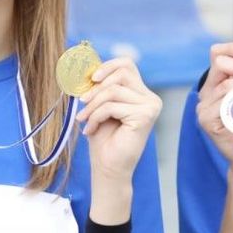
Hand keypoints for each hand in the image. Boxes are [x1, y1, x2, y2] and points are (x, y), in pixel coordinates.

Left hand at [75, 57, 162, 182]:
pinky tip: (90, 129)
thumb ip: (100, 86)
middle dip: (96, 88)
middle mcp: (151, 98)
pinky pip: (112, 106)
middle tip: (82, 103)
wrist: (108, 167)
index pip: (127, 64)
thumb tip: (89, 67)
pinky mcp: (145, 116)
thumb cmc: (103, 138)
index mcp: (142, 93)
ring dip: (93, 105)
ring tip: (84, 119)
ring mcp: (150, 107)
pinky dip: (95, 116)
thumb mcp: (100, 105)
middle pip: (121, 74)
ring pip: (113, 90)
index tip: (91, 79)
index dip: (107, 66)